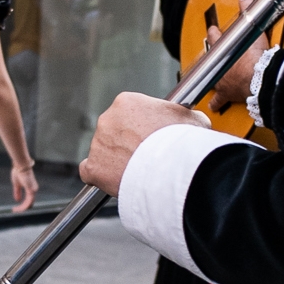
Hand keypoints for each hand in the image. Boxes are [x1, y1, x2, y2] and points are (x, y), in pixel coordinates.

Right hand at [9, 160, 38, 210]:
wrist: (21, 166)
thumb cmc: (18, 172)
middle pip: (29, 203)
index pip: (28, 200)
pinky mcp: (31, 190)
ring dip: (22, 209)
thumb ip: (17, 192)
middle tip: (14, 210)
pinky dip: (23, 206)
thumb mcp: (16, 184)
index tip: (14, 208)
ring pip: (29, 204)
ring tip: (15, 210)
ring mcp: (34, 190)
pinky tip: (18, 208)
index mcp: (31, 188)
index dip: (22, 205)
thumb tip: (17, 200)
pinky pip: (28, 202)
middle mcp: (34, 190)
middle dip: (22, 208)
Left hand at [78, 92, 206, 193]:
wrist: (173, 169)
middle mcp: (107, 119)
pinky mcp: (93, 168)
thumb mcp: (193, 119)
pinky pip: (90, 171)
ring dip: (116, 160)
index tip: (149, 137)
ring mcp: (98, 144)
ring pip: (104, 152)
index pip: (128, 113)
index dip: (140, 127)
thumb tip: (191, 119)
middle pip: (114, 131)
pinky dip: (100, 176)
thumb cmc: (183, 142)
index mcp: (127, 103)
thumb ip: (185, 117)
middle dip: (127, 143)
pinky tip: (114, 180)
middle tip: (144, 156)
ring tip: (137, 171)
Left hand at [193, 23, 268, 112]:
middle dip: (208, 61)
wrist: (260, 78)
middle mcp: (220, 68)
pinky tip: (213, 107)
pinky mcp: (228, 96)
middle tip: (204, 61)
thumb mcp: (251, 29)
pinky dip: (217, 104)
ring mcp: (223, 83)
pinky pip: (219, 101)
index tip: (212, 31)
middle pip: (210, 62)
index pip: (216, 39)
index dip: (214, 34)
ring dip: (209, 84)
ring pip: (211, 83)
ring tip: (203, 82)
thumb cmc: (255, 58)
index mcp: (224, 51)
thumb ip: (247, 12)